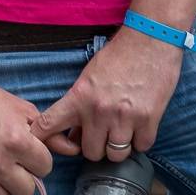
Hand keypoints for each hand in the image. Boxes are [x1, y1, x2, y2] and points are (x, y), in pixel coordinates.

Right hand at [0, 71, 52, 194]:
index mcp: (16, 141)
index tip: (30, 151)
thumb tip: (71, 149)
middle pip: (26, 190)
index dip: (40, 159)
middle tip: (16, 162)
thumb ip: (48, 133)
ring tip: (0, 167)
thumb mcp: (23, 110)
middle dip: (25, 176)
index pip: (45, 168)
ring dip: (6, 184)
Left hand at [31, 28, 180, 161]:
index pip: (48, 126)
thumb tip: (74, 134)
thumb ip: (79, 105)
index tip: (50, 146)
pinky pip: (141, 147)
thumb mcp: (89, 76)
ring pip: (115, 155)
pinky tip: (140, 126)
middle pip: (90, 152)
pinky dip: (140, 140)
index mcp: (79, 97)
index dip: (45, 141)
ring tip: (123, 130)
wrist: (150, 39)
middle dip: (96, 145)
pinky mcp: (149, 120)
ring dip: (118, 146)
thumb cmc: (118, 55)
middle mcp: (99, 111)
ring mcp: (124, 117)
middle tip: (103, 133)